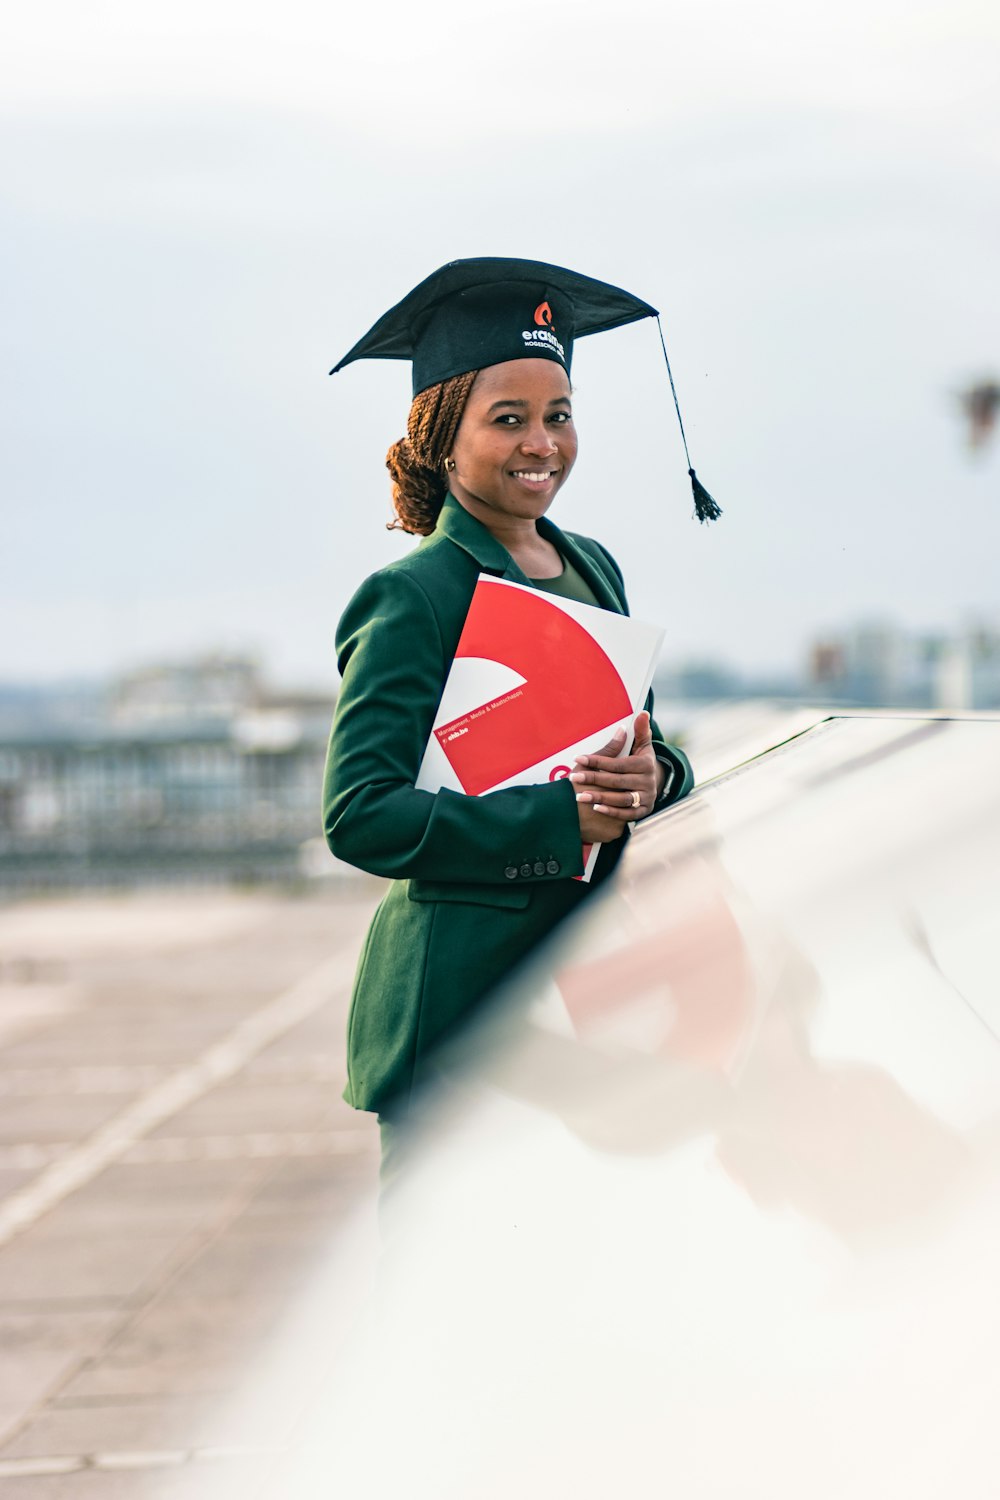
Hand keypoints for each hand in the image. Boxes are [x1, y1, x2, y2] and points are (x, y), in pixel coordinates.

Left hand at [571, 712, 660, 828]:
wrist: (652, 783)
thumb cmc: (640, 761)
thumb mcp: (642, 746)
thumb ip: (640, 731)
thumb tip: (642, 713)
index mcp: (646, 764)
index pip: (618, 763)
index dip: (597, 761)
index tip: (578, 759)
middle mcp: (648, 782)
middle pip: (617, 781)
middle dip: (593, 779)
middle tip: (573, 778)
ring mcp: (647, 798)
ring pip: (621, 799)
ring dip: (600, 797)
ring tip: (580, 796)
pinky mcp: (644, 811)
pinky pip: (627, 814)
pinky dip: (612, 811)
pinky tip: (596, 807)